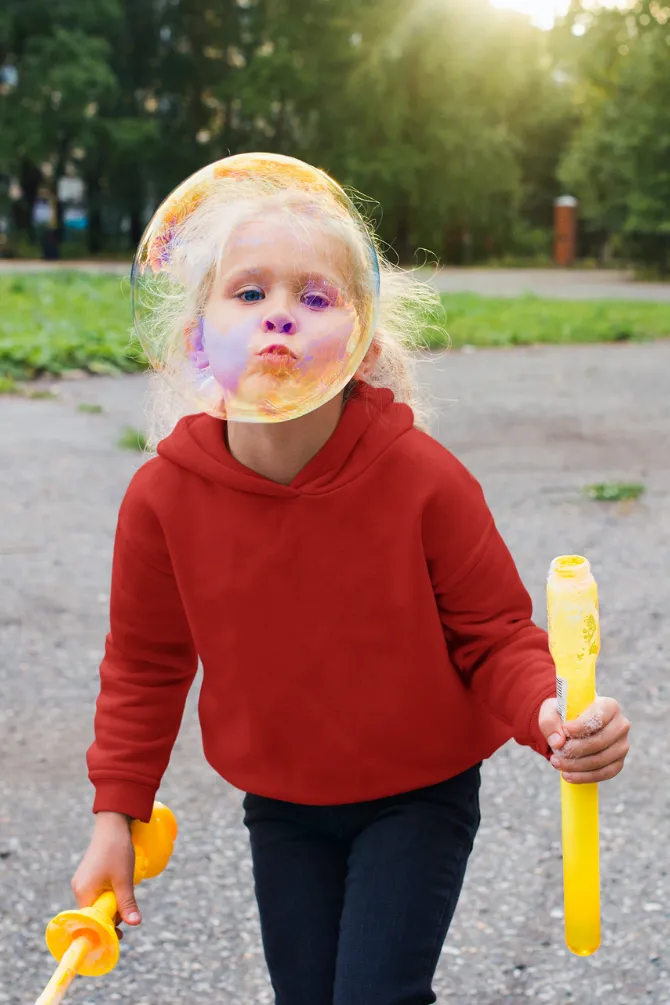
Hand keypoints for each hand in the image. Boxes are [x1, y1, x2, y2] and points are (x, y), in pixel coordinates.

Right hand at [71, 812, 140, 940]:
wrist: (113, 824)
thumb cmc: (117, 850)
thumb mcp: (124, 879)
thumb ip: (127, 903)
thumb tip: (135, 924)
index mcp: (84, 892)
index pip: (91, 922)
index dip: (105, 930)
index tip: (120, 935)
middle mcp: (79, 889)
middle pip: (95, 913)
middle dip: (112, 916)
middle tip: (129, 911)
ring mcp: (83, 882)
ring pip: (98, 903)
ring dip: (113, 903)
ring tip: (126, 891)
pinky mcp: (88, 876)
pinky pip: (98, 893)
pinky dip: (110, 894)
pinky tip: (120, 885)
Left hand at [539, 695, 629, 782]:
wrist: (572, 725)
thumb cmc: (564, 715)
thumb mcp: (551, 711)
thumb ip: (550, 722)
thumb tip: (558, 742)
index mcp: (609, 706)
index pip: (599, 717)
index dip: (582, 726)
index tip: (565, 731)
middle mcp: (621, 725)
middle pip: (600, 741)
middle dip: (576, 750)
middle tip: (556, 753)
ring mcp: (622, 745)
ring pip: (602, 759)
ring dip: (577, 765)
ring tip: (557, 763)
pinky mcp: (618, 762)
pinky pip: (605, 773)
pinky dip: (585, 777)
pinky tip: (568, 776)